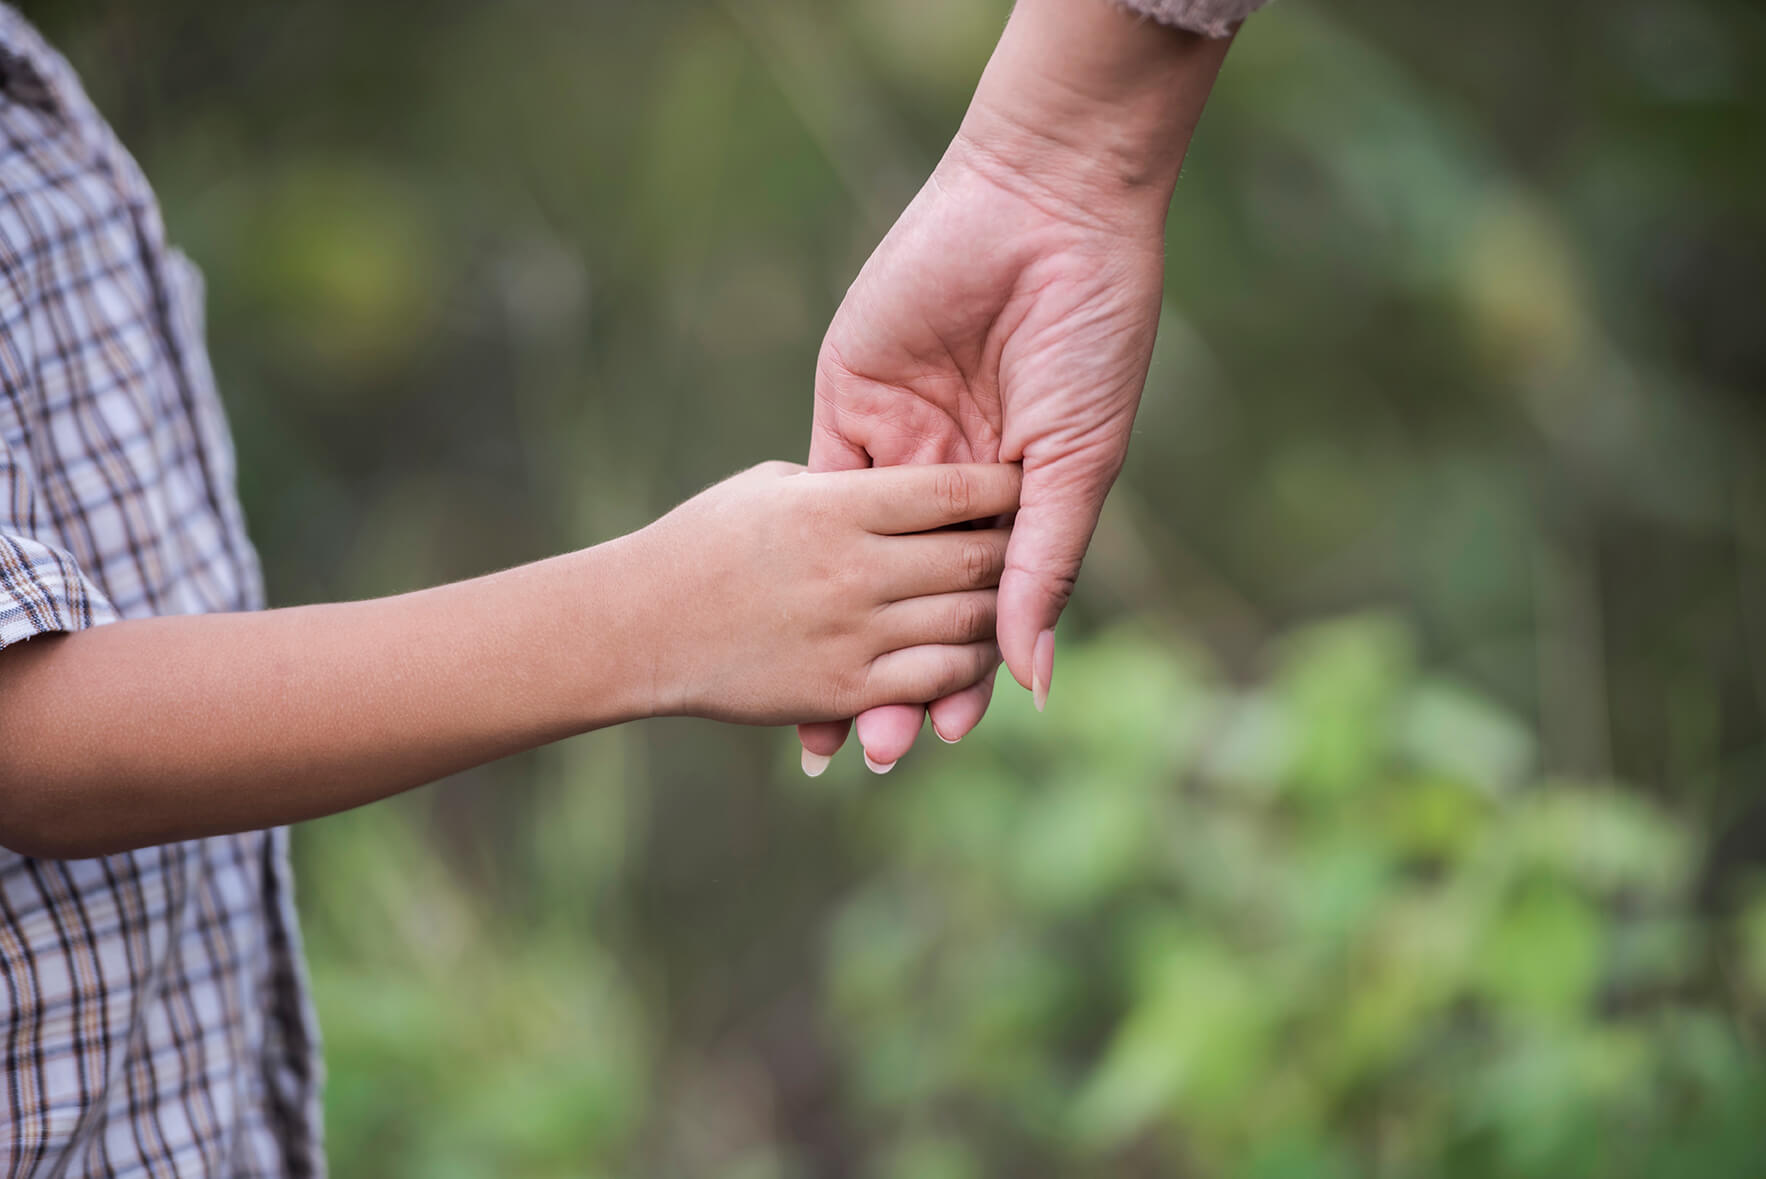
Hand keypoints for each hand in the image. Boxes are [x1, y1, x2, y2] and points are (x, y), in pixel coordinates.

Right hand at [635, 461, 1019, 726]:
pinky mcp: (843, 690)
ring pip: (970, 622)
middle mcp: (853, 569)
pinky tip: (975, 653)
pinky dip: (970, 668)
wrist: (641, 626)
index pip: (951, 487)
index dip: (1004, 482)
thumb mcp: (773, 488)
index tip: (1026, 476)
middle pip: (975, 556)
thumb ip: (845, 483)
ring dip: (1002, 611)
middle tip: (1036, 541)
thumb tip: (912, 477)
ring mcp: (852, 634)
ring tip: (1014, 599)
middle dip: (1016, 547)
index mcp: (835, 506)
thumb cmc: (703, 542)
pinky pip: (937, 679)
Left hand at [800, 0, 1232, 769]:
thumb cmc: (1089, 336)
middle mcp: (953, 488)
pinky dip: (805, 557)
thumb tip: (1031, 680)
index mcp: (1017, 502)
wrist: (1043, 213)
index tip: (944, 741)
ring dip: (844, 637)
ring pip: (859, 567)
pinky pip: (819, 495)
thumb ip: (1044, 569)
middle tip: (875, 752)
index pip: (981, 609)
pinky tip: (795, 617)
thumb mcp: (1077, 463)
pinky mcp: (847, 409)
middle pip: (913, 603)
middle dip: (894, 675)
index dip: (961, 677)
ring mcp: (897, 452)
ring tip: (826, 716)